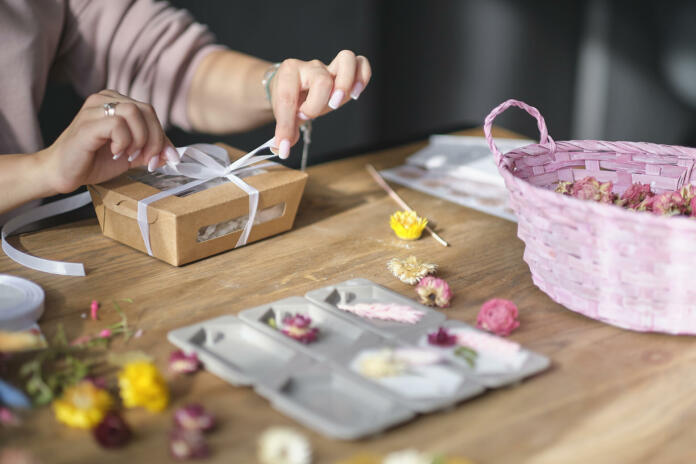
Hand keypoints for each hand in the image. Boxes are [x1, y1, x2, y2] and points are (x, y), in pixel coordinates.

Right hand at [38, 90, 180, 193]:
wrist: (62, 172)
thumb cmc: (94, 161)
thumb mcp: (131, 155)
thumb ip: (152, 150)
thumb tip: (173, 153)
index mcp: (116, 102)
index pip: (150, 112)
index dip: (161, 136)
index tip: (157, 159)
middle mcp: (105, 99)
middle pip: (147, 110)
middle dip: (154, 139)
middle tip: (144, 159)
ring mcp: (94, 109)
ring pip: (134, 112)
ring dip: (139, 139)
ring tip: (127, 154)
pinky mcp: (87, 123)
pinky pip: (118, 124)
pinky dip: (123, 142)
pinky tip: (114, 153)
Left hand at [270, 50, 370, 157]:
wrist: (292, 86)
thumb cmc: (290, 99)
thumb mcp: (282, 114)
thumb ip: (285, 131)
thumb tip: (285, 149)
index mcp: (289, 73)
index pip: (288, 97)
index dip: (287, 123)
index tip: (285, 142)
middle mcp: (311, 67)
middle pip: (322, 81)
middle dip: (316, 105)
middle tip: (308, 115)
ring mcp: (329, 67)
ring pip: (346, 59)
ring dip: (345, 85)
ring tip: (336, 103)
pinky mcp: (344, 73)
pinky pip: (361, 63)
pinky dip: (363, 77)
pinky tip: (355, 94)